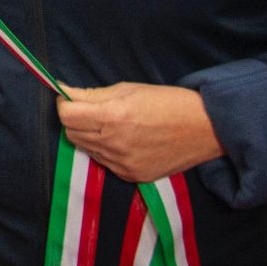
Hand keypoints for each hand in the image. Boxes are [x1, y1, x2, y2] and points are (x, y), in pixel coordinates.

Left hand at [56, 83, 223, 182]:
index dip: (64, 104)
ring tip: (110, 124)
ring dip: (89, 135)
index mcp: (113, 117)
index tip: (70, 97)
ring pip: (87, 149)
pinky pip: (104, 162)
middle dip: (74, 119)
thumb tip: (63, 92)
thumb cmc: (166, 101)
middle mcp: (115, 144)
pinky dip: (105, 150)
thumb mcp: (128, 89)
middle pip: (71, 134)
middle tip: (90, 109)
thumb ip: (92, 94)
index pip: (66, 115)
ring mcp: (123, 164)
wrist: (204, 129)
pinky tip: (123, 140)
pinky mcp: (132, 176)